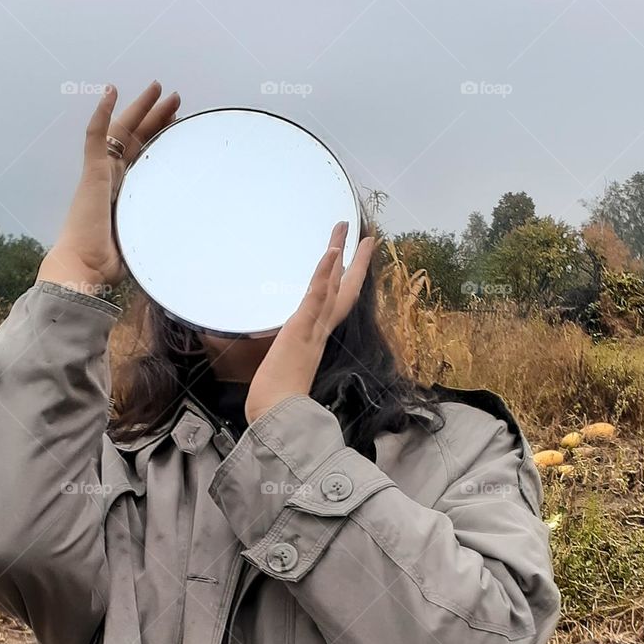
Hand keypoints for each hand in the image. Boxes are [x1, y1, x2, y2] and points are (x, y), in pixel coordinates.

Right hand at [37, 80, 179, 294]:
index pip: (145, 156)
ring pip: (122, 130)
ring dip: (140, 107)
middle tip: (176, 98)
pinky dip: (102, 112)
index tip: (179, 123)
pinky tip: (111, 91)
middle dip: (156, 116)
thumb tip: (188, 237)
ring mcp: (101, 173)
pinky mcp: (92, 173)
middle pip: (137, 138)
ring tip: (159, 88)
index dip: (161, 137)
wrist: (85, 268)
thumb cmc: (111, 264)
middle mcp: (112, 179)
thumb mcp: (145, 238)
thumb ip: (159, 229)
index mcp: (124, 193)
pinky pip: (95, 136)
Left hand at [245, 222, 376, 424]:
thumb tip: (278, 363)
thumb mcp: (282, 372)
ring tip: (345, 228)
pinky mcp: (301, 328)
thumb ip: (285, 362)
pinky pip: (315, 295)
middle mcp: (320, 331)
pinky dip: (324, 273)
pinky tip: (330, 251)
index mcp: (316, 340)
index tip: (354, 263)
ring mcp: (313, 328)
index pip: (335, 305)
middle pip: (344, 289)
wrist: (277, 415)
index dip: (347, 283)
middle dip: (356, 261)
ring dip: (339, 254)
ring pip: (332, 285)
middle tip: (366, 235)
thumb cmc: (277, 402)